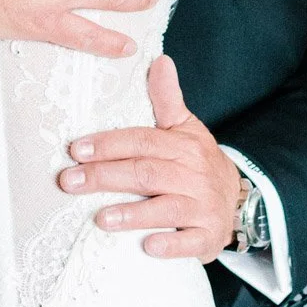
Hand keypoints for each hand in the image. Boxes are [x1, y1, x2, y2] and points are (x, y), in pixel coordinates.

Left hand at [58, 55, 241, 260]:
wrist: (237, 201)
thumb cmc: (197, 162)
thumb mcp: (186, 128)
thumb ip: (167, 98)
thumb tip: (159, 60)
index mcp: (183, 145)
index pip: (142, 141)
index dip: (109, 144)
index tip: (77, 149)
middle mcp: (193, 174)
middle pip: (145, 173)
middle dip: (105, 177)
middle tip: (69, 182)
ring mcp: (202, 206)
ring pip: (166, 208)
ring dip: (133, 213)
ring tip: (101, 218)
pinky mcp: (208, 236)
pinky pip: (189, 242)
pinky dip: (170, 244)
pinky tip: (146, 247)